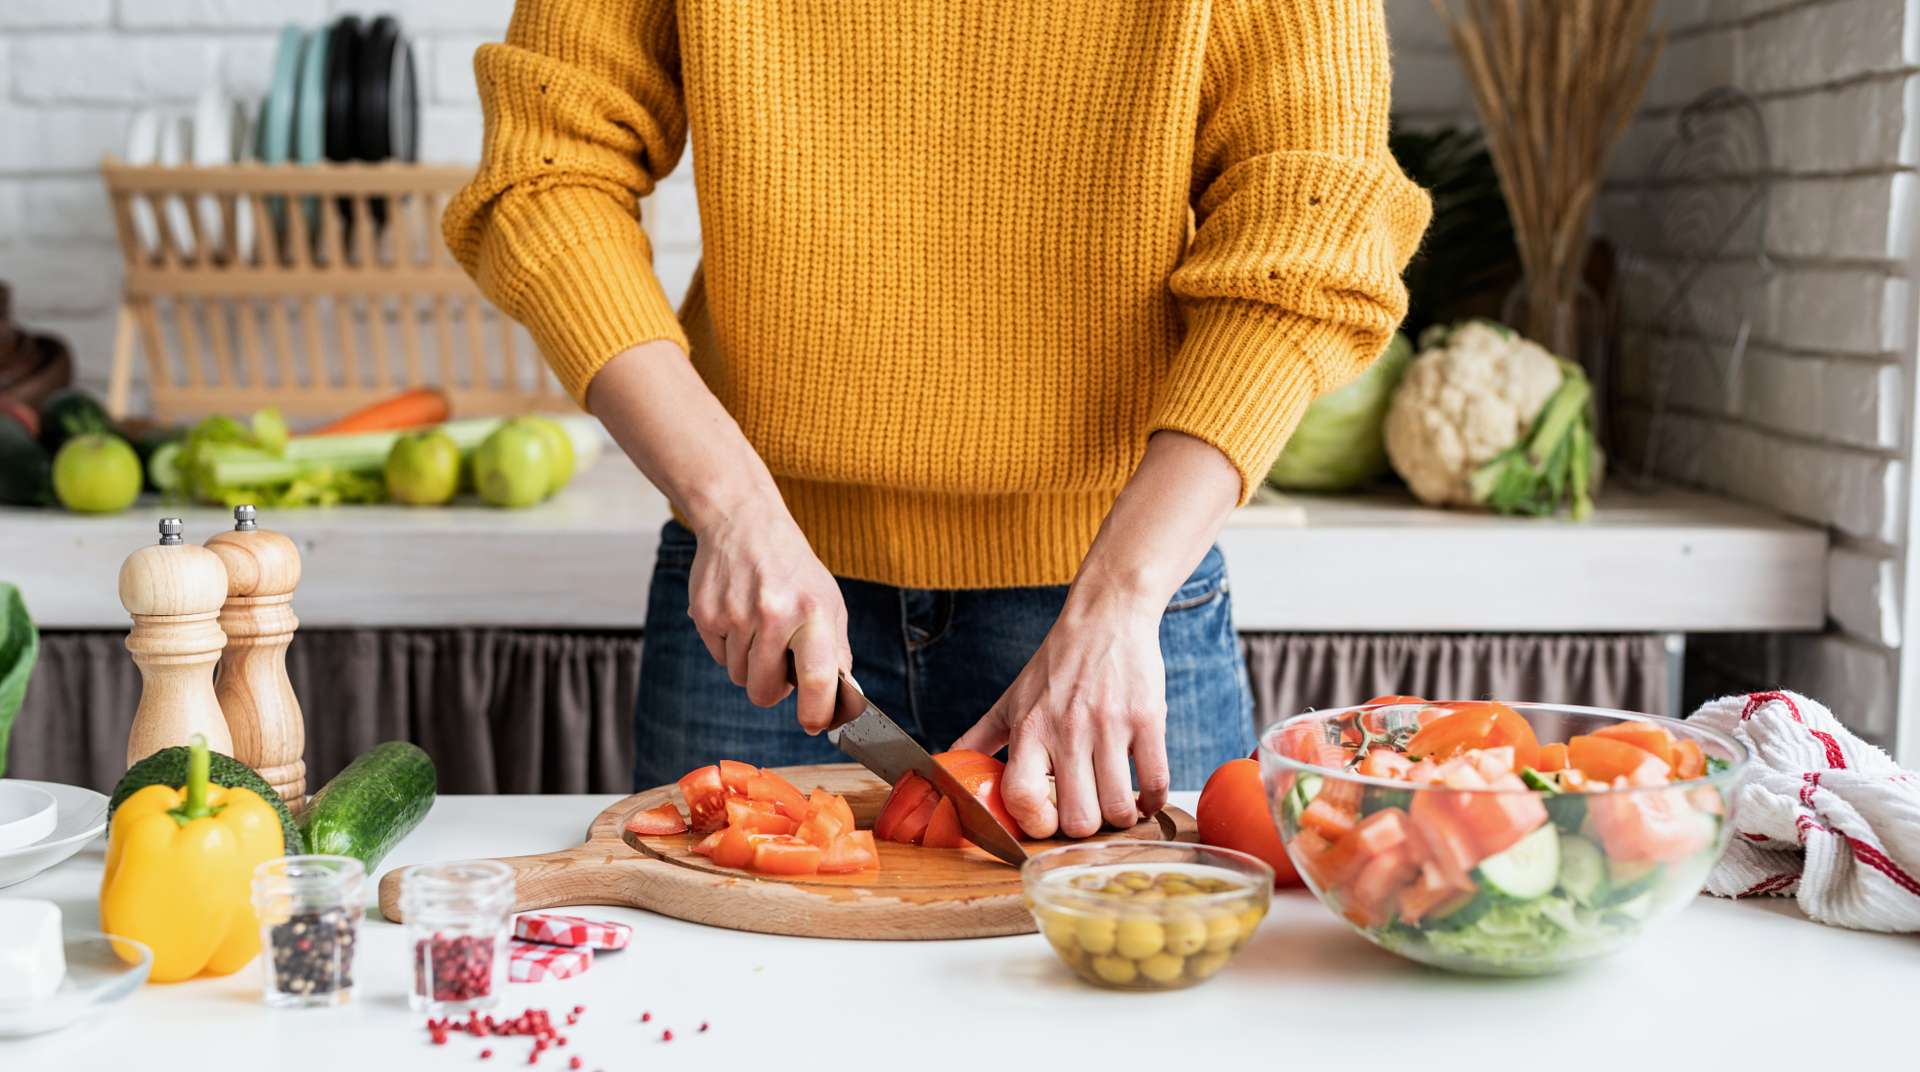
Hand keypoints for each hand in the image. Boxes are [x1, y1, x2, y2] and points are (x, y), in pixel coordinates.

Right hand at [584, 341, 853, 735]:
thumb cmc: (792, 569)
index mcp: (813, 612)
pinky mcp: (705, 614)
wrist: (744, 523)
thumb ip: (835, 652)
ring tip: (760, 628)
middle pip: (764, 692)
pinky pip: (718, 658)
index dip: (816, 712)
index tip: (814, 724)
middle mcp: (774, 614)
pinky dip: (729, 647)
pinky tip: (738, 616)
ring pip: (739, 677)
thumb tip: (838, 703)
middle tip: (779, 664)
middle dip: (771, 690)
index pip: (818, 678)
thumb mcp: (828, 602)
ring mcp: (736, 615)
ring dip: (750, 665)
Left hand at [954, 593, 1170, 838]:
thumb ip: (979, 738)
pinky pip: (1156, 782)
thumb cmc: (1057, 663)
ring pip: (1119, 807)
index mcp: (1030, 729)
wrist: (1105, 618)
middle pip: (1078, 818)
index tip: (1046, 821)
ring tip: (1117, 806)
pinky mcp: (1148, 719)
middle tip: (1087, 815)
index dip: (1034, 823)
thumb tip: (945, 769)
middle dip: (1084, 829)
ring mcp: (1110, 726)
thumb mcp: (1011, 699)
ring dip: (1120, 818)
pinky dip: (1153, 802)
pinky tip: (1143, 797)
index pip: (1021, 797)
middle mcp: (1068, 730)